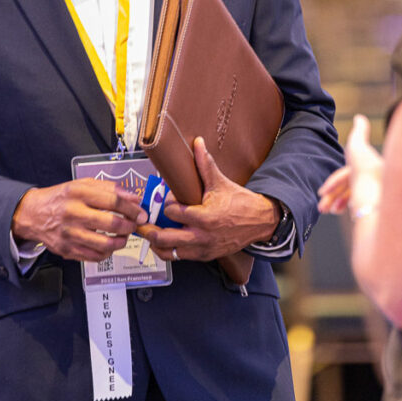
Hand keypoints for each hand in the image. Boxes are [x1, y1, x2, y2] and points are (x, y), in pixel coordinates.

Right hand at [12, 178, 147, 261]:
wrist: (34, 214)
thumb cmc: (61, 198)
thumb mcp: (82, 184)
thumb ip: (109, 189)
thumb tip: (133, 198)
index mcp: (78, 193)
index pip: (113, 201)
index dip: (132, 209)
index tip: (140, 213)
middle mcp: (73, 213)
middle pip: (111, 224)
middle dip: (129, 226)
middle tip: (134, 225)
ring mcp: (70, 234)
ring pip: (105, 245)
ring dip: (121, 242)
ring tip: (123, 237)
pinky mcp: (67, 250)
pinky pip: (94, 257)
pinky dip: (107, 253)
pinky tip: (108, 245)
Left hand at [146, 136, 278, 262]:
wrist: (260, 222)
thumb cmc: (240, 203)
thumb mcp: (221, 182)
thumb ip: (205, 164)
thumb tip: (197, 143)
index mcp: (205, 217)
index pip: (172, 212)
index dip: (167, 203)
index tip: (169, 198)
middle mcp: (202, 236)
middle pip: (163, 238)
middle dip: (148, 230)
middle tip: (141, 222)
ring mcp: (203, 249)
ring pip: (169, 253)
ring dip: (156, 243)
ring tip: (150, 232)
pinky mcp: (205, 256)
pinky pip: (179, 257)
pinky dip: (169, 250)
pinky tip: (166, 240)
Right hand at [318, 115, 383, 215]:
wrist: (375, 191)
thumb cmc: (363, 169)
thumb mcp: (357, 144)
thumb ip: (360, 130)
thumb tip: (359, 117)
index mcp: (369, 168)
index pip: (346, 174)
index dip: (333, 182)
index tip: (321, 193)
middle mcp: (373, 181)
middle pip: (349, 189)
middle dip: (333, 197)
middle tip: (322, 208)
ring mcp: (375, 194)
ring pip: (353, 200)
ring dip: (338, 204)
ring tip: (329, 211)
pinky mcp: (376, 206)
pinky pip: (360, 207)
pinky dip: (349, 208)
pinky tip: (341, 212)